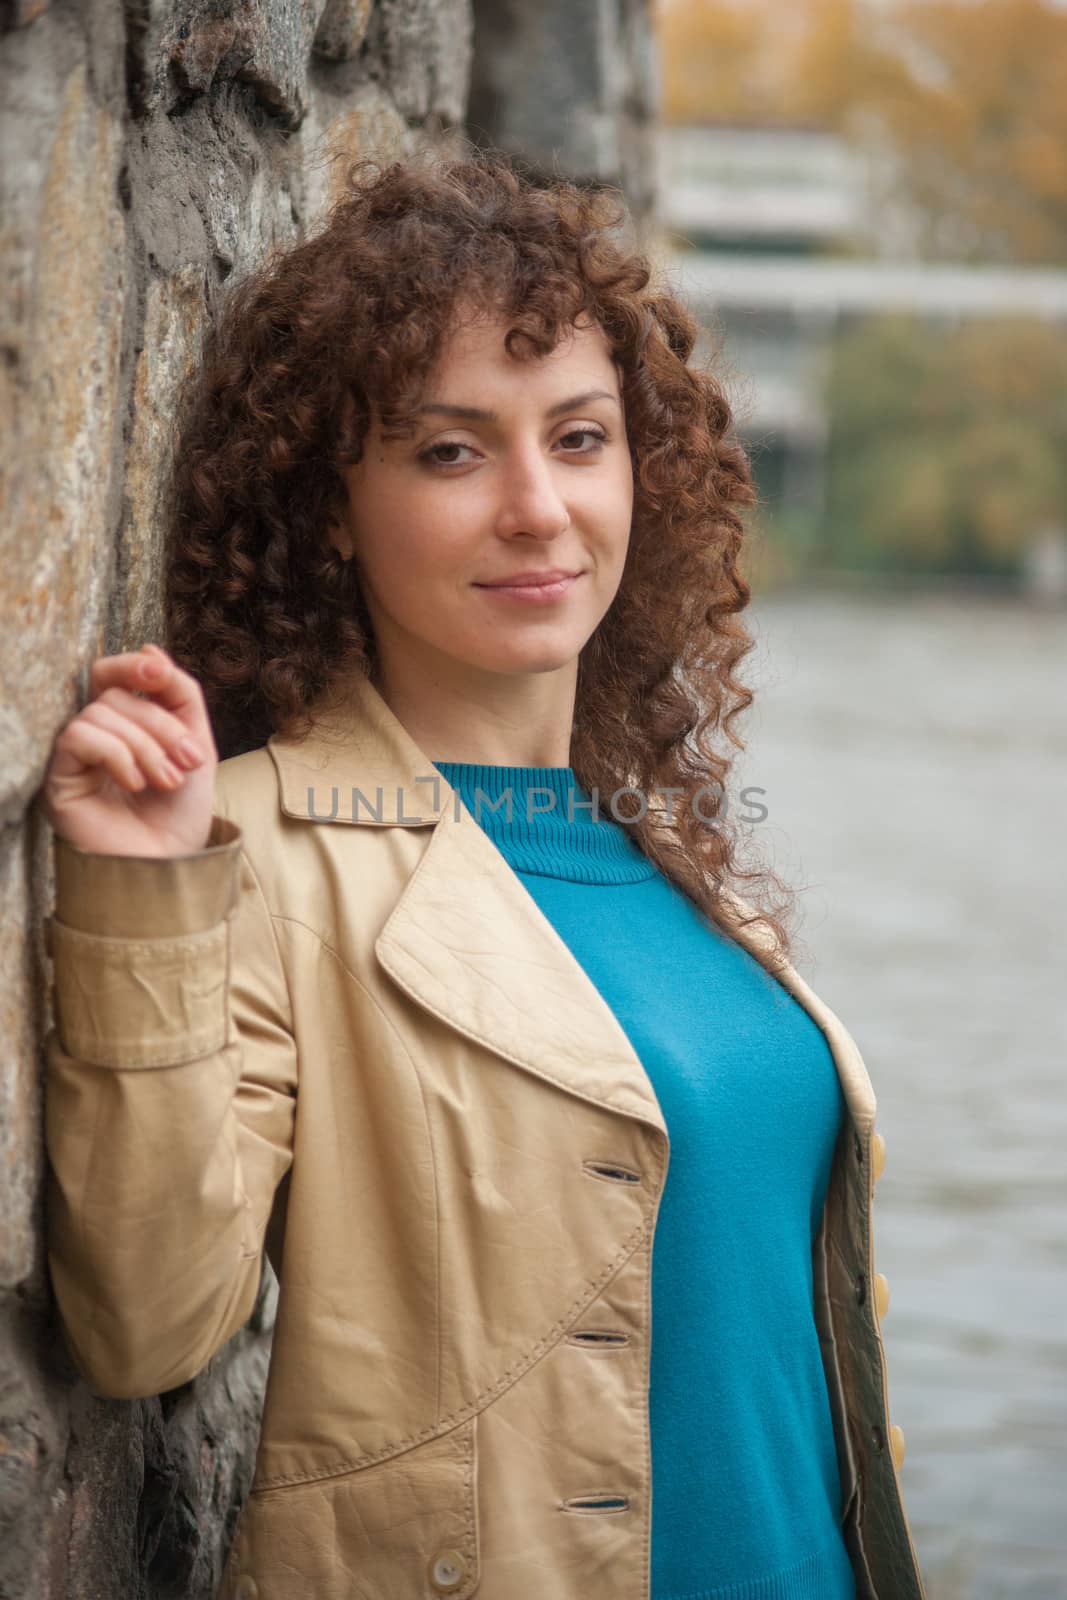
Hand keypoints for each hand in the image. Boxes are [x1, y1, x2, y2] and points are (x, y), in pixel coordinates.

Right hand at [39, 644, 219, 857]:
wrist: (169, 868)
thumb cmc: (179, 815)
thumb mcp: (195, 746)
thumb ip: (180, 696)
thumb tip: (150, 648)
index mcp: (122, 726)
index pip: (111, 674)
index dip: (133, 665)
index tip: (160, 674)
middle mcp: (92, 737)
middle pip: (115, 692)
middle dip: (160, 722)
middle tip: (189, 761)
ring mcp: (72, 758)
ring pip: (101, 713)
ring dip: (146, 745)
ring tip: (167, 781)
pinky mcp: (57, 778)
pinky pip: (79, 736)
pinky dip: (116, 754)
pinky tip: (134, 784)